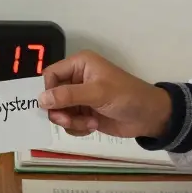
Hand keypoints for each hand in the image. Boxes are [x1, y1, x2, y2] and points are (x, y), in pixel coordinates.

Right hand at [37, 50, 172, 137]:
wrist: (149, 117)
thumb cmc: (127, 96)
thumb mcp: (98, 93)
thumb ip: (69, 95)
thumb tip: (41, 99)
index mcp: (79, 65)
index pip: (50, 75)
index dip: (48, 91)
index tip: (52, 107)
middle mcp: (76, 79)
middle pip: (51, 96)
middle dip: (59, 111)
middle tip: (68, 121)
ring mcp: (80, 98)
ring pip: (59, 112)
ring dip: (71, 121)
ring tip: (89, 123)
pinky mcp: (84, 114)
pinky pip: (68, 123)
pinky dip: (77, 128)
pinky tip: (93, 126)